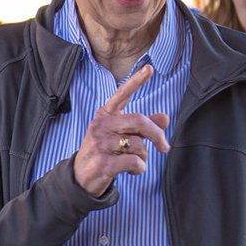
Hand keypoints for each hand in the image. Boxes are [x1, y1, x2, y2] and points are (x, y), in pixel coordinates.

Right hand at [72, 64, 171, 196]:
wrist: (80, 178)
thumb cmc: (103, 152)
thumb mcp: (119, 135)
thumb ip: (141, 126)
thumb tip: (164, 118)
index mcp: (105, 115)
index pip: (122, 94)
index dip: (136, 81)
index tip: (149, 68)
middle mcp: (101, 126)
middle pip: (139, 121)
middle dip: (157, 134)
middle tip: (164, 147)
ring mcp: (100, 144)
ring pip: (139, 145)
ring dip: (145, 157)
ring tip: (137, 162)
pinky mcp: (103, 164)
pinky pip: (134, 162)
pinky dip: (140, 168)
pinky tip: (133, 171)